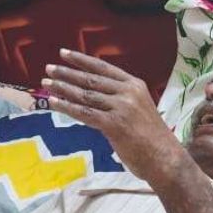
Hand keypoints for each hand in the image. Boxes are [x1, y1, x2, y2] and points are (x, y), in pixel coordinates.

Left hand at [42, 50, 186, 182]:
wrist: (166, 159)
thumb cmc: (151, 137)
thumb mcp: (139, 108)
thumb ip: (119, 99)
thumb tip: (92, 95)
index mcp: (134, 85)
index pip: (102, 67)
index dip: (81, 60)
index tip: (63, 53)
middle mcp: (128, 92)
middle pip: (90, 79)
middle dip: (67, 73)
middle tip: (49, 68)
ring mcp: (121, 108)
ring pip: (85, 95)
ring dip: (63, 88)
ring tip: (46, 82)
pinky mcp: (114, 125)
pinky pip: (84, 113)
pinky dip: (67, 107)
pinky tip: (54, 102)